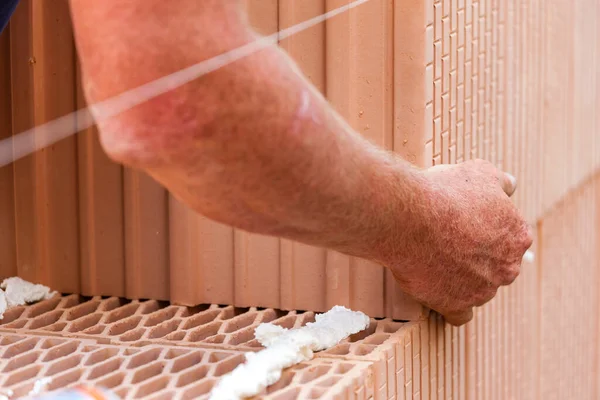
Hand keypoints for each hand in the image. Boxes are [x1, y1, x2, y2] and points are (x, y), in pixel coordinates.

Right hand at [386, 159, 532, 325]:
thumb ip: (500, 182)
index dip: (486, 230)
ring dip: (460, 279)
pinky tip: (438, 292)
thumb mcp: (479, 172)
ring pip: (477, 288)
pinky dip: (450, 305)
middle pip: (496, 266)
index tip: (465, 224)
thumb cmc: (443, 192)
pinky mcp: (455, 305)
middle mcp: (506, 267)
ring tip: (433, 260)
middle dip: (476, 257)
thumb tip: (509, 186)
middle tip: (448, 241)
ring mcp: (482, 290)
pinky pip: (459, 315)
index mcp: (517, 236)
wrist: (410, 217)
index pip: (509, 238)